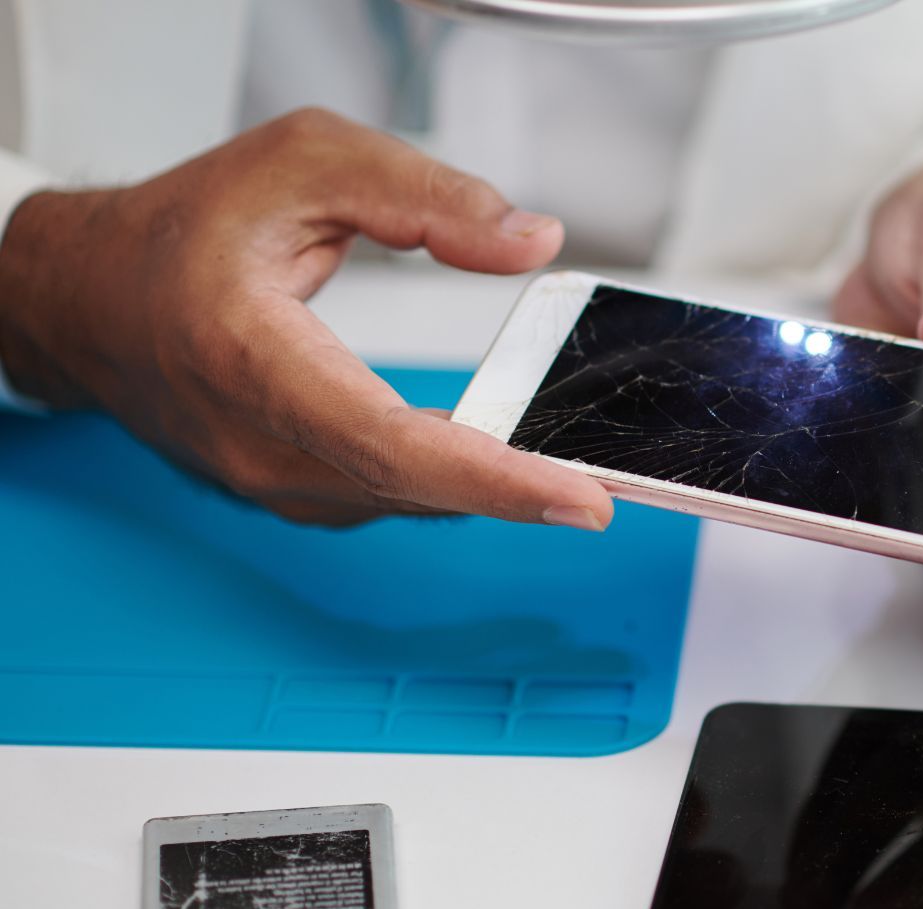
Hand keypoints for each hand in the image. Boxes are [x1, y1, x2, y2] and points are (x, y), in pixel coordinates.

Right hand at [0, 108, 614, 529]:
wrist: (85, 298)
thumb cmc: (181, 232)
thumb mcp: (304, 164)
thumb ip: (425, 196)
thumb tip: (530, 241)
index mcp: (253, 360)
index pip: (391, 443)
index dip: (496, 479)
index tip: (581, 498)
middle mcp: (258, 444)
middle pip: (414, 488)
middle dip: (518, 489)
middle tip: (608, 481)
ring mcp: (269, 483)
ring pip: (405, 502)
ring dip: (485, 487)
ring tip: (560, 465)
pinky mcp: (288, 494)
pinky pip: (387, 499)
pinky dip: (446, 482)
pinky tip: (492, 459)